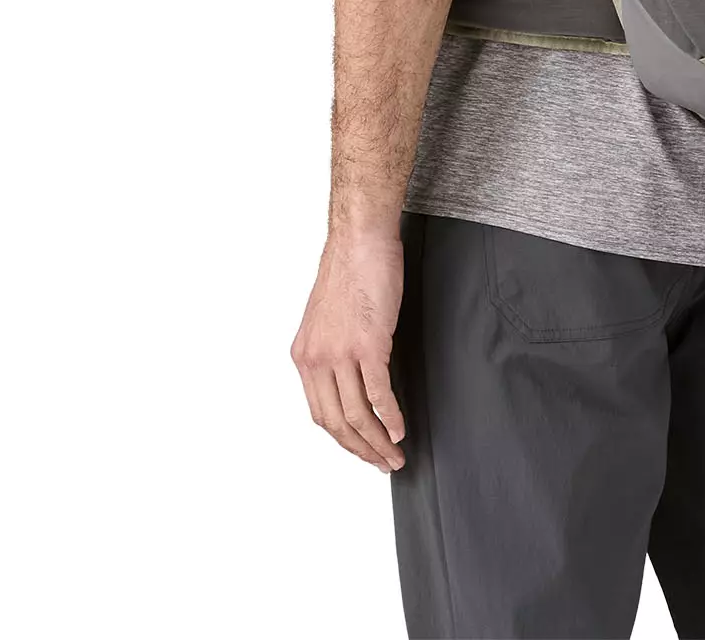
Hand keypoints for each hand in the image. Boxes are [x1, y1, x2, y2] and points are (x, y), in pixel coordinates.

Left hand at [291, 228, 406, 471]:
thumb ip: (333, 350)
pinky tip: (400, 428)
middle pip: (336, 422)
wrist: (360, 240)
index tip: (362, 449)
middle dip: (361, 449)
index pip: (320, 412)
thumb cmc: (351, 269)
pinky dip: (390, 417)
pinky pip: (378, 394)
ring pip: (357, 414)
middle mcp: (316, 359)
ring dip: (377, 442)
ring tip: (395, 455)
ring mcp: (341, 353)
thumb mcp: (328, 318)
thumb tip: (351, 376)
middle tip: (381, 464)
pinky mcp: (367, 344)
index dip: (343, 438)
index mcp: (304, 355)